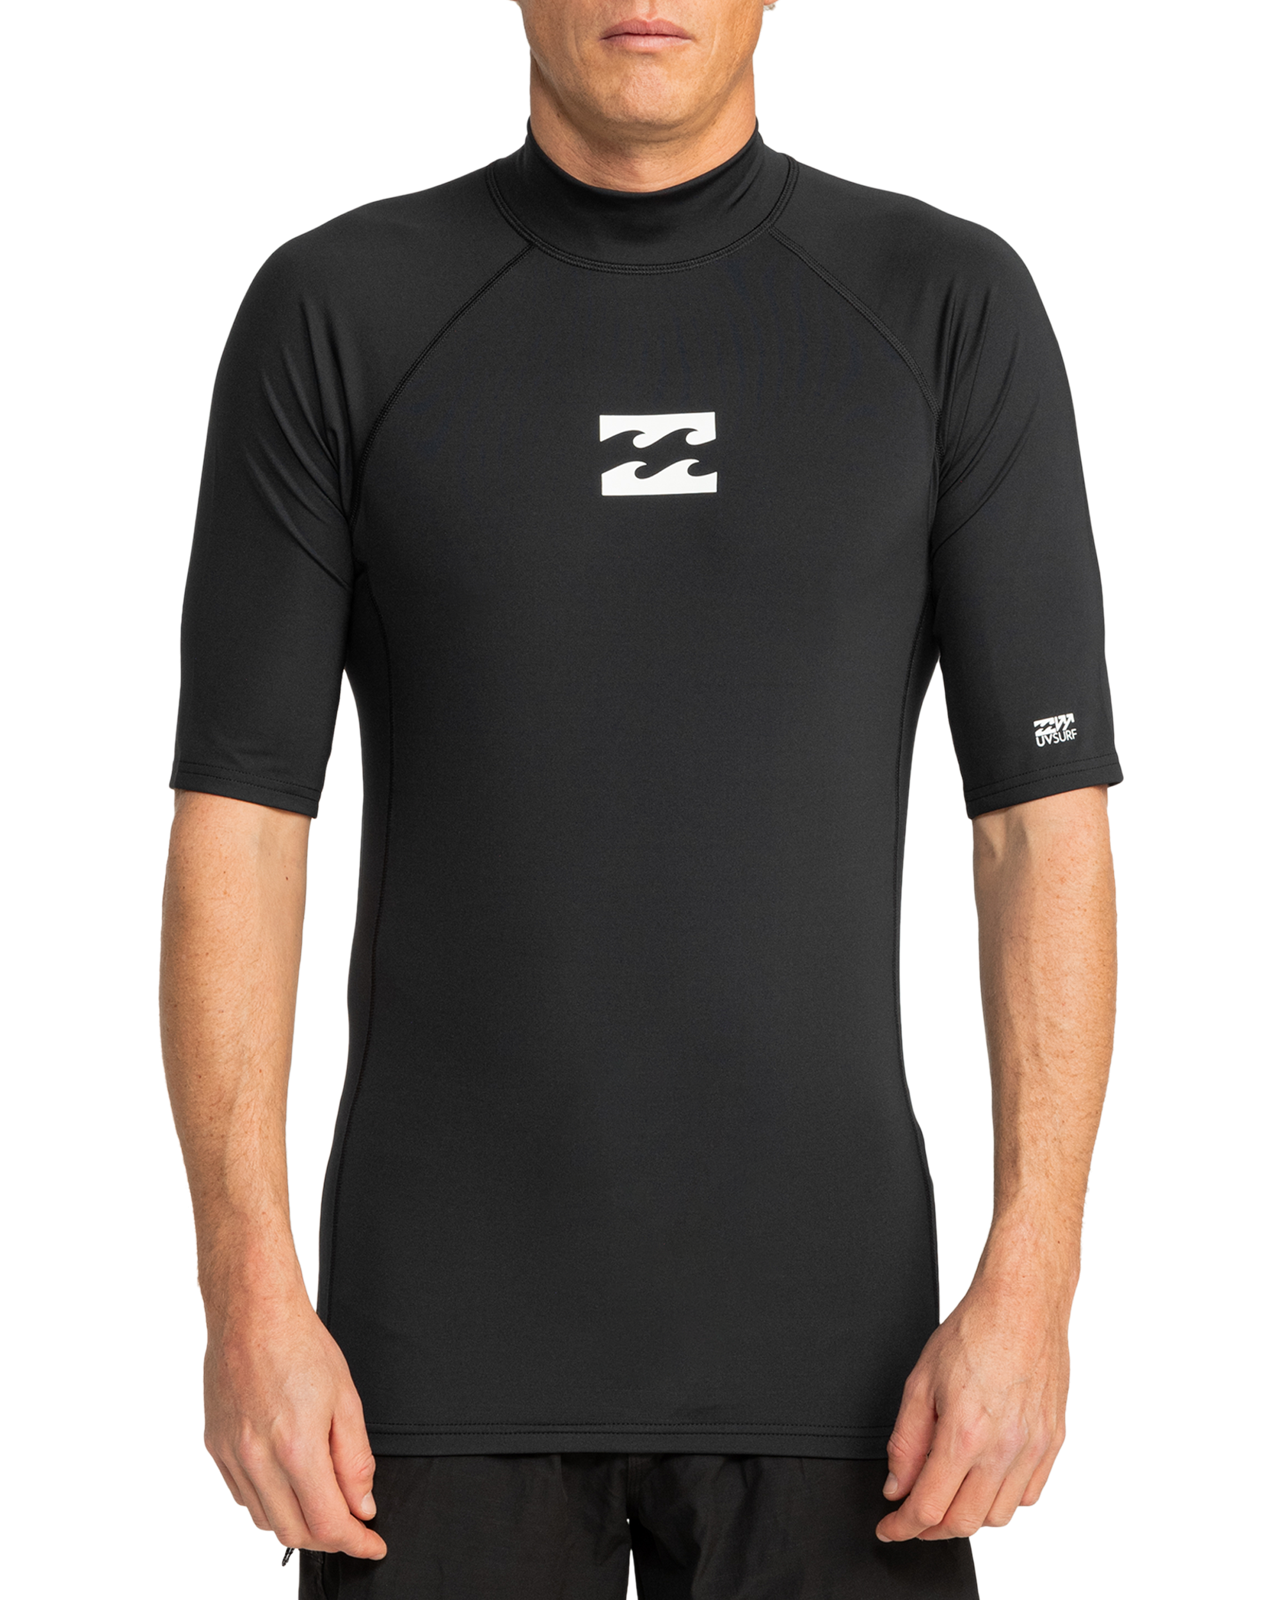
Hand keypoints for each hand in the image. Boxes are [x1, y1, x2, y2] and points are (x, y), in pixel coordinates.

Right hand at [202, 1287, 386, 1559]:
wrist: (253, 1313)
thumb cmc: (301, 1345)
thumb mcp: (346, 1399)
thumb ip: (355, 1459)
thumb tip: (361, 1505)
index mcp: (296, 1448)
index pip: (328, 1524)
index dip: (356, 1542)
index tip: (371, 1544)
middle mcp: (257, 1460)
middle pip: (294, 1533)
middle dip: (329, 1538)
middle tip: (352, 1525)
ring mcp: (231, 1456)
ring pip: (265, 1521)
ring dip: (297, 1523)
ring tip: (322, 1501)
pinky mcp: (214, 1448)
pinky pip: (243, 1497)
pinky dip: (268, 1503)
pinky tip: (287, 1483)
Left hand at [876, 1268, 1069, 1541]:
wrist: (1022, 1305)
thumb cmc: (974, 1331)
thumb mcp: (920, 1381)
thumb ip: (906, 1441)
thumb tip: (897, 1484)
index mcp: (965, 1435)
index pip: (928, 1508)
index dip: (902, 1527)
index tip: (890, 1527)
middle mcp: (1004, 1450)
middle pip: (964, 1523)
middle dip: (930, 1529)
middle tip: (912, 1517)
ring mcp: (1034, 1450)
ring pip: (999, 1517)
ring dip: (967, 1518)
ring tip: (947, 1498)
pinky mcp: (1053, 1443)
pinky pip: (1029, 1496)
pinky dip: (1003, 1501)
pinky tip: (985, 1483)